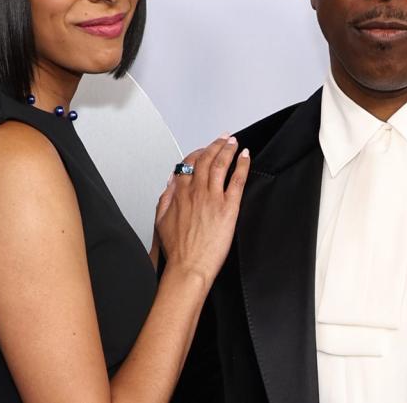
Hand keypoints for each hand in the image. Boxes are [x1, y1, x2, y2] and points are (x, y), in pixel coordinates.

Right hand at [155, 135, 249, 287]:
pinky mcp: (228, 207)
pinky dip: (242, 165)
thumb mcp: (161, 220)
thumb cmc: (177, 250)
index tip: (204, 149)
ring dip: (228, 149)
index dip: (198, 153)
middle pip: (206, 159)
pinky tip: (245, 157)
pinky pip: (237, 180)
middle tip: (224, 138)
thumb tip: (171, 184)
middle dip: (216, 145)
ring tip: (234, 142)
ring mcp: (212, 198)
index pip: (188, 164)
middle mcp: (195, 191)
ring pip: (220, 165)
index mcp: (179, 193)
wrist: (188, 267)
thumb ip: (165, 199)